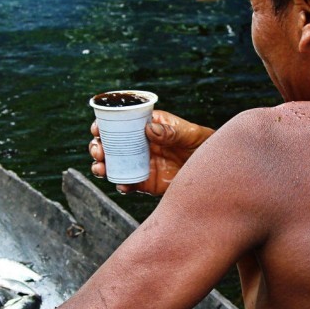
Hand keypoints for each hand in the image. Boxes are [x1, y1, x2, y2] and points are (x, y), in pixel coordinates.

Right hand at [89, 109, 213, 195]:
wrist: (212, 168)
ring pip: (114, 165)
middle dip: (98, 148)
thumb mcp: (188, 133)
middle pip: (110, 145)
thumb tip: (151, 129)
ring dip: (102, 167)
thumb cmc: (201, 143)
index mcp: (146, 126)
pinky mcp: (146, 182)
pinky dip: (121, 186)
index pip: (119, 123)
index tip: (97, 129)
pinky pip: (128, 184)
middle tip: (98, 152)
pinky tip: (122, 186)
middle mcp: (138, 144)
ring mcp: (140, 163)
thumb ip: (171, 132)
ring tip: (100, 169)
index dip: (104, 125)